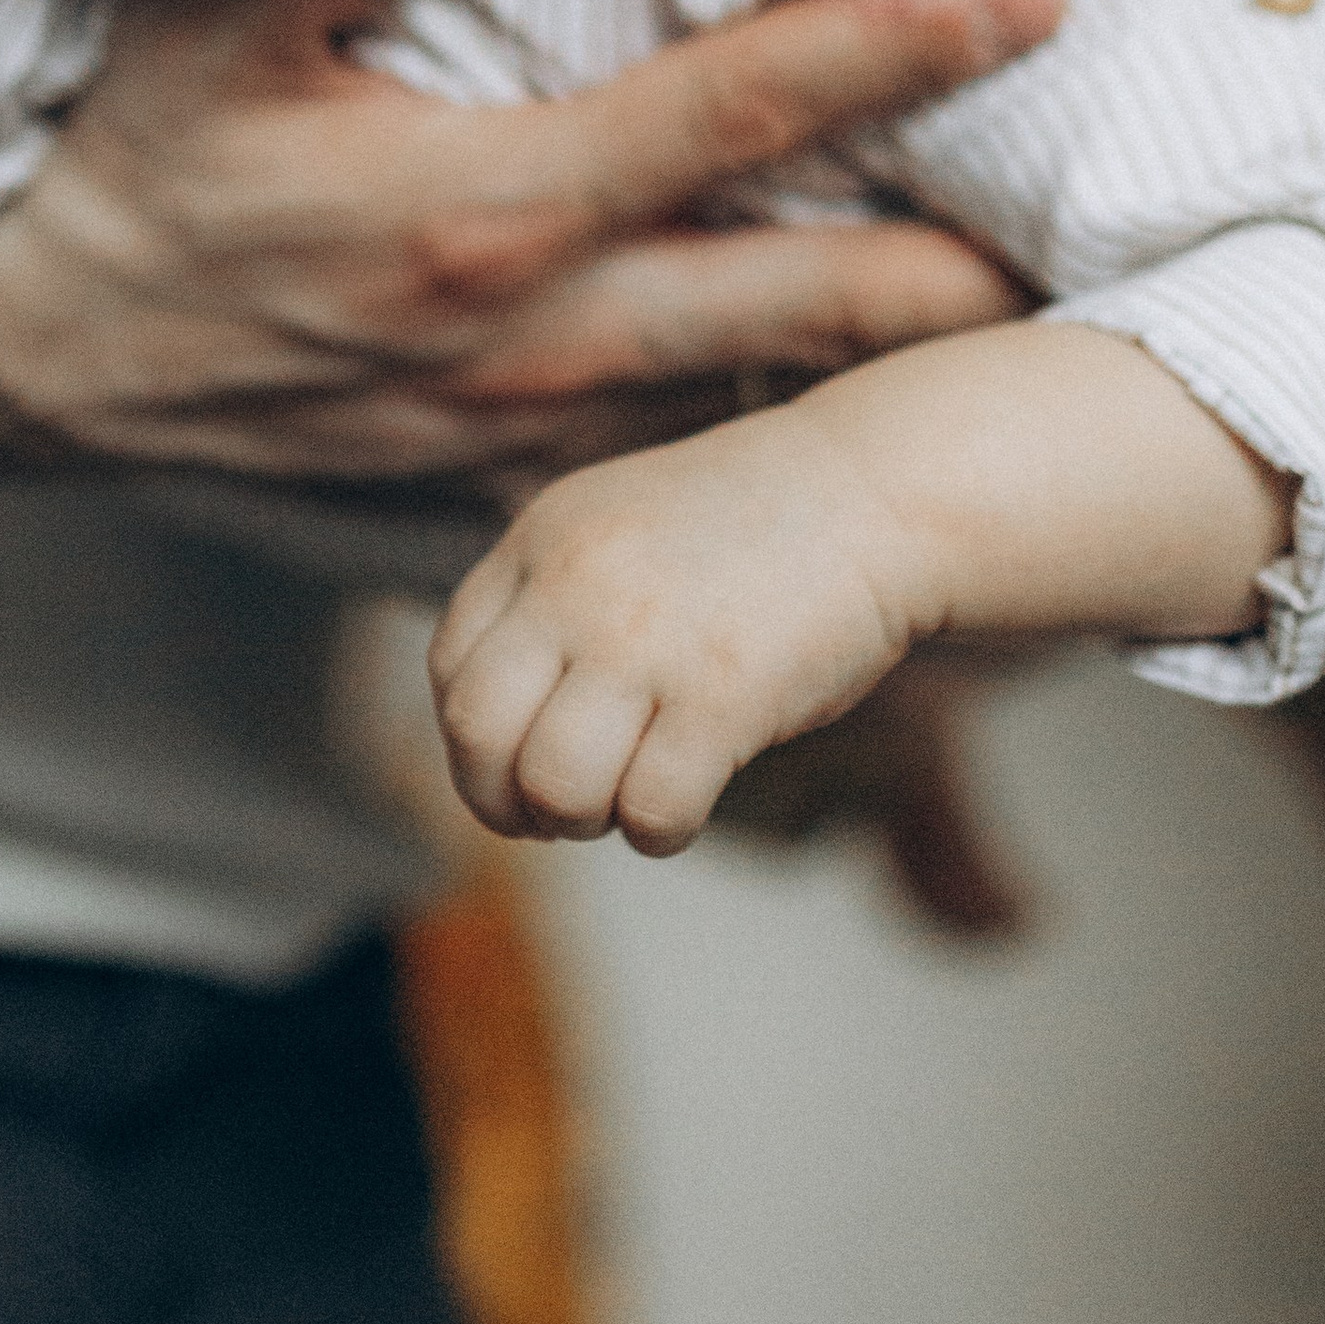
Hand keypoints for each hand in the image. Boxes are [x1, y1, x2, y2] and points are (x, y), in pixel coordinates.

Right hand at [0, 0, 1063, 489]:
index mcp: (490, 201)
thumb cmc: (135, 186)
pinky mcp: (500, 490)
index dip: (903, 40)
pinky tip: (844, 415)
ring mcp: (525, 431)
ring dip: (885, 361)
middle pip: (814, 299)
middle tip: (1112, 228)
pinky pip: (673, 473)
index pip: (741, 105)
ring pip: (761, 403)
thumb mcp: (220, 27)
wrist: (38, 378)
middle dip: (971, 266)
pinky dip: (766, 442)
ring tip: (1021, 312)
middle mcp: (537, 331)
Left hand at [431, 398, 920, 856]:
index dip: (472, 742)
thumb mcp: (616, 528)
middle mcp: (577, 586)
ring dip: (582, 819)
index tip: (515, 765)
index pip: (449, 669)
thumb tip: (497, 739)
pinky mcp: (721, 696)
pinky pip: (649, 810)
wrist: (875, 493)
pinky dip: (659, 831)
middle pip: (476, 732)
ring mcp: (646, 641)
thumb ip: (549, 603)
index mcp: (542, 540)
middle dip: (500, 799)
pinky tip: (688, 801)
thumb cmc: (753, 531)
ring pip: (554, 785)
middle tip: (549, 814)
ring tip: (626, 799)